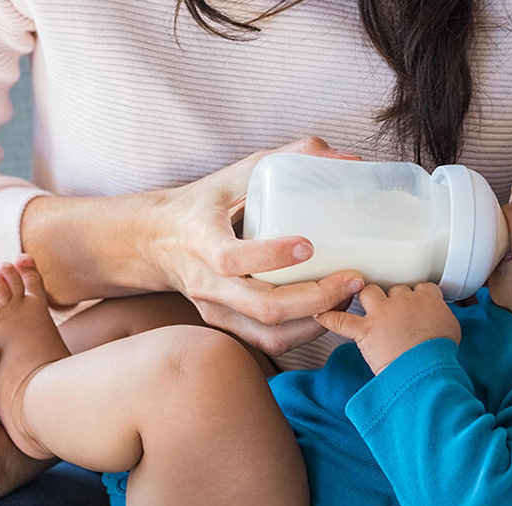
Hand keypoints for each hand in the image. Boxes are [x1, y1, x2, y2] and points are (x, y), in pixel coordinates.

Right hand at [145, 137, 365, 354]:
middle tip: (353, 279)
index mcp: (201, 239)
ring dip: (317, 321)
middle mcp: (206, 282)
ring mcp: (215, 309)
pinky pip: (269, 341)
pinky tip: (328, 311)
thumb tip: (347, 157)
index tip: (309, 246)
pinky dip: (304, 332)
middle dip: (316, 298)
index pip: (231, 258)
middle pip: (263, 307)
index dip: (271, 256)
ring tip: (347, 297)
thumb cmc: (205, 203)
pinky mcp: (226, 325)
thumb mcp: (238, 173)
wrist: (158, 240)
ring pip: (271, 333)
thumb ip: (289, 157)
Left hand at [315, 283, 460, 373]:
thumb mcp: (451, 329)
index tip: (415, 303)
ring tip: (365, 305)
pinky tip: (321, 315)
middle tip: (393, 312)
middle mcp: (403, 300)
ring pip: (368, 292)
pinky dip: (329, 318)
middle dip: (392, 299)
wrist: (426, 369)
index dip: (416, 295)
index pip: (420, 287)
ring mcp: (382, 313)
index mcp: (427, 298)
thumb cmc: (440, 354)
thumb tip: (438, 320)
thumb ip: (442, 317)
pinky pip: (341, 321)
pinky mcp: (366, 330)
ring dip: (366, 298)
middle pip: (393, 288)